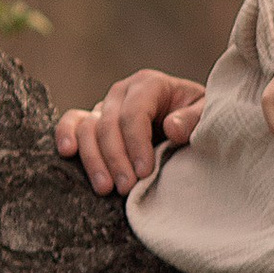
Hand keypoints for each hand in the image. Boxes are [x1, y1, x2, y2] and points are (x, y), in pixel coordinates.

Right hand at [55, 68, 204, 196]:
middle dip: (117, 159)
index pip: (134, 113)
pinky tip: (67, 152)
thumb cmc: (198, 117)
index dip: (137, 144)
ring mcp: (105, 106)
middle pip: (108, 124)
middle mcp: (122, 92)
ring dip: (94, 159)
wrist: (189, 121)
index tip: (146, 172)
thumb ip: (193, 119)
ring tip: (105, 188)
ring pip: (88, 128)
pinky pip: (73, 123)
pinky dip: (66, 134)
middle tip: (126, 188)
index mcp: (149, 84)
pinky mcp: (92, 120)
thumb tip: (171, 127)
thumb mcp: (207, 114)